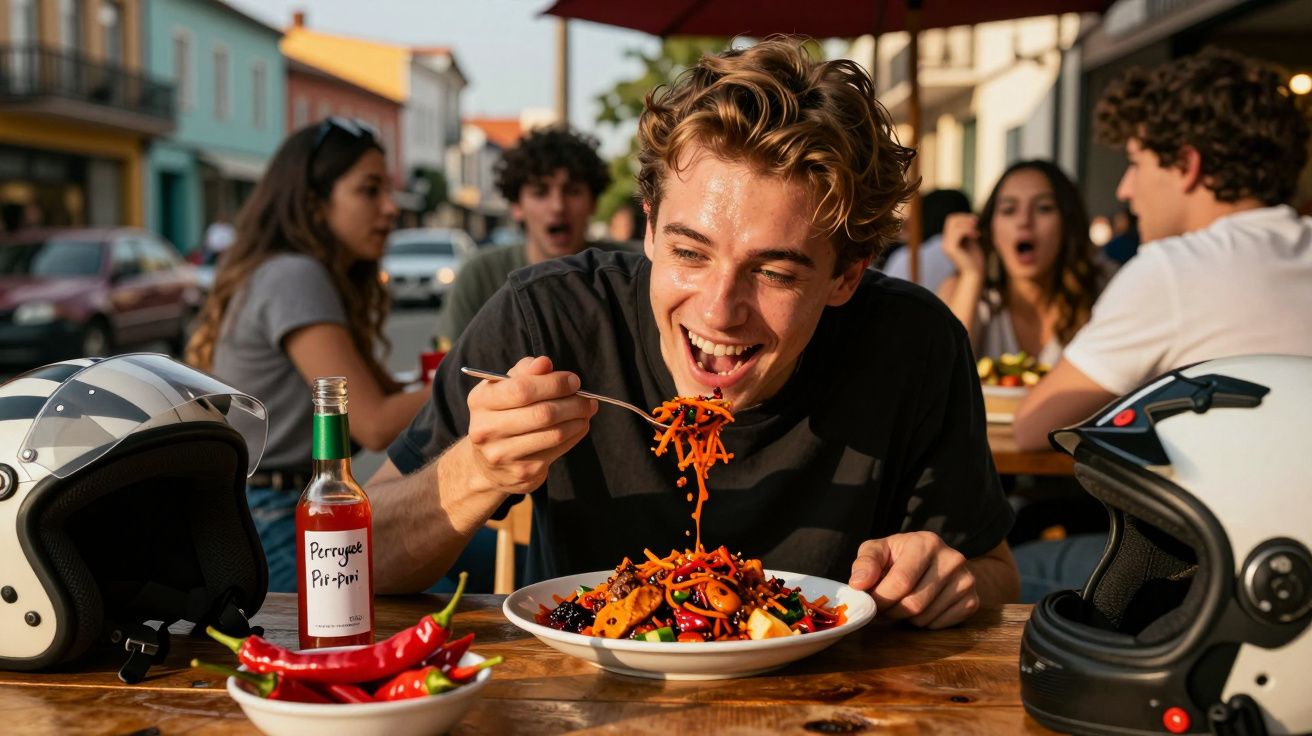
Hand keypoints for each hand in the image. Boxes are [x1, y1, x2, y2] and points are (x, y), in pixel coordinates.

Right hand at [465, 356, 596, 495]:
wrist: (487, 464)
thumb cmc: (502, 414)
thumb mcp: (505, 388)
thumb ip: (525, 372)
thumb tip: (544, 363)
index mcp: (480, 401)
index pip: (522, 389)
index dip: (554, 383)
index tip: (574, 381)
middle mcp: (486, 430)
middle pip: (543, 414)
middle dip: (573, 403)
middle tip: (587, 398)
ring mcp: (503, 455)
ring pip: (554, 434)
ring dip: (578, 419)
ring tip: (587, 410)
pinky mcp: (522, 472)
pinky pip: (558, 450)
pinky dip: (575, 435)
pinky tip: (578, 426)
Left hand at [848, 532, 979, 628]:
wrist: (932, 562)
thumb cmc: (898, 557)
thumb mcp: (877, 551)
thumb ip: (865, 563)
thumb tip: (858, 584)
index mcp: (926, 542)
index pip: (901, 582)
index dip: (880, 598)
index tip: (870, 601)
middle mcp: (952, 559)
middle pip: (913, 603)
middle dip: (891, 611)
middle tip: (884, 606)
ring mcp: (966, 581)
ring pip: (925, 617)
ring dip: (906, 618)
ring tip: (903, 602)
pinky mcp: (972, 601)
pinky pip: (940, 625)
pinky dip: (924, 623)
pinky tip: (922, 607)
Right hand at [941, 213, 984, 277]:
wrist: (974, 273)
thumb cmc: (975, 259)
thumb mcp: (971, 241)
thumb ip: (968, 231)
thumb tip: (970, 217)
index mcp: (949, 240)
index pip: (951, 220)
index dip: (963, 217)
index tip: (975, 220)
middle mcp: (945, 242)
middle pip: (951, 219)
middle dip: (965, 218)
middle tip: (976, 223)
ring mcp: (946, 245)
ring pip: (954, 224)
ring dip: (968, 225)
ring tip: (977, 232)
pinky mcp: (951, 248)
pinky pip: (958, 232)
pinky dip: (968, 230)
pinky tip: (976, 236)